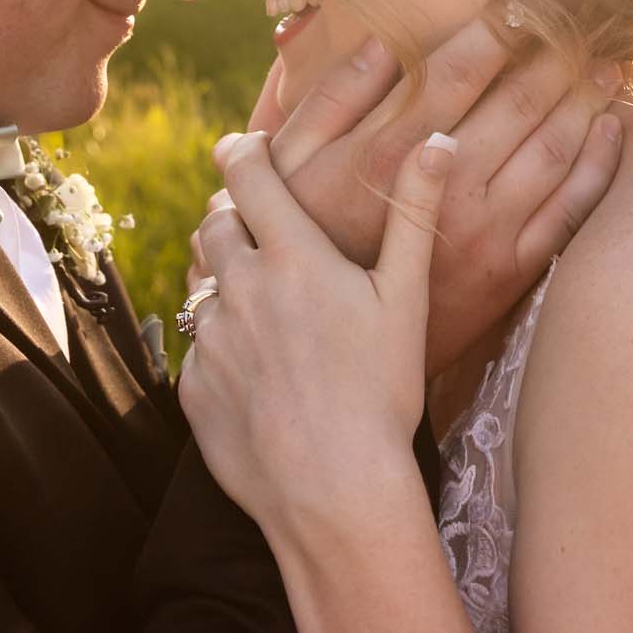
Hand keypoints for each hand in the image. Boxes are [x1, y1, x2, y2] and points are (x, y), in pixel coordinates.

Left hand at [180, 130, 453, 526]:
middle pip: (214, 224)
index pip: (247, 174)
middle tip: (259, 232)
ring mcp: (210, 338)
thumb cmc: (381, 392)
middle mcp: (239, 287)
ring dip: (224, 283)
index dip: (241, 151)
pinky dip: (222, 347)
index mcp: (291, 256)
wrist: (333, 491)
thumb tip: (438, 140)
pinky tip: (260, 373)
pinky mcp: (194, 385)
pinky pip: (198, 349)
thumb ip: (414, 214)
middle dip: (232, 217)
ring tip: (266, 309)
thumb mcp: (406, 298)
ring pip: (201, 286)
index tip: (242, 147)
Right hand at [212, 21, 621, 372]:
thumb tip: (377, 41)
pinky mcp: (510, 270)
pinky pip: (569, 210)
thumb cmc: (303, 235)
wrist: (328, 343)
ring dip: (584, 100)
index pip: (456, 73)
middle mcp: (445, 188)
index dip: (494, 30)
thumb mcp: (291, 164)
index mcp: (390, 153)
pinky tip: (609, 131)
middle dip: (554, 53)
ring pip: (553, 151)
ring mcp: (484, 232)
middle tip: (580, 18)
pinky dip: (596, 165)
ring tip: (603, 65)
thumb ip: (333, 100)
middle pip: (518, 104)